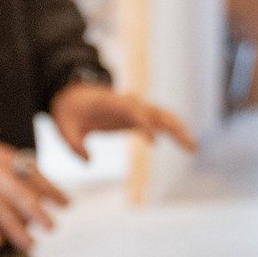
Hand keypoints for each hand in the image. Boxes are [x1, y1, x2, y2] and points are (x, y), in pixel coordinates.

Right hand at [0, 137, 69, 251]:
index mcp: (0, 155)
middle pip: (15, 189)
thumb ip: (21, 181)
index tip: (66, 205)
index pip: (30, 171)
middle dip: (36, 209)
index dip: (50, 187)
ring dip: (15, 227)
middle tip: (51, 227)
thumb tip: (53, 205)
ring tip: (30, 245)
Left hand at [50, 81, 198, 159]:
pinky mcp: (138, 116)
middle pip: (154, 111)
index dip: (143, 124)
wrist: (74, 94)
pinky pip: (161, 122)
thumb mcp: (63, 125)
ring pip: (163, 115)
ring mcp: (135, 108)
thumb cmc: (70, 110)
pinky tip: (189, 145)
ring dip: (179, 129)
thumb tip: (88, 162)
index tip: (153, 141)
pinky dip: (175, 131)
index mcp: (110, 103)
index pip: (130, 111)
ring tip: (194, 148)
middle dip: (172, 126)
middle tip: (189, 144)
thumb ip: (73, 143)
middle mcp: (127, 103)